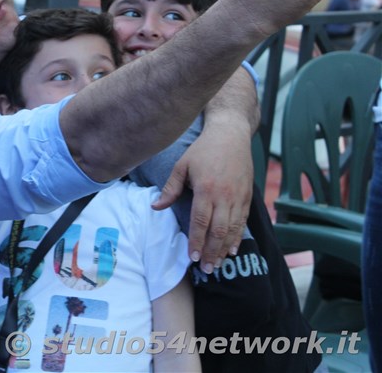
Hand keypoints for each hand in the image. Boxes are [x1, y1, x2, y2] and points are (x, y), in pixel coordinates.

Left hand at [153, 118, 252, 271]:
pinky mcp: (248, 196)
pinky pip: (243, 221)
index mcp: (206, 190)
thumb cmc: (203, 150)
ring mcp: (239, 197)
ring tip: (217, 264)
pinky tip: (232, 249)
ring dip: (224, 249)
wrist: (231, 135)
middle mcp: (225, 196)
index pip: (200, 222)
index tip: (191, 257)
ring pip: (232, 229)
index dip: (196, 241)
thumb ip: (170, 189)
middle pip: (218, 231)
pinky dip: (238, 237)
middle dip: (211, 252)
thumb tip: (155, 207)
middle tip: (205, 269)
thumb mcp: (182, 166)